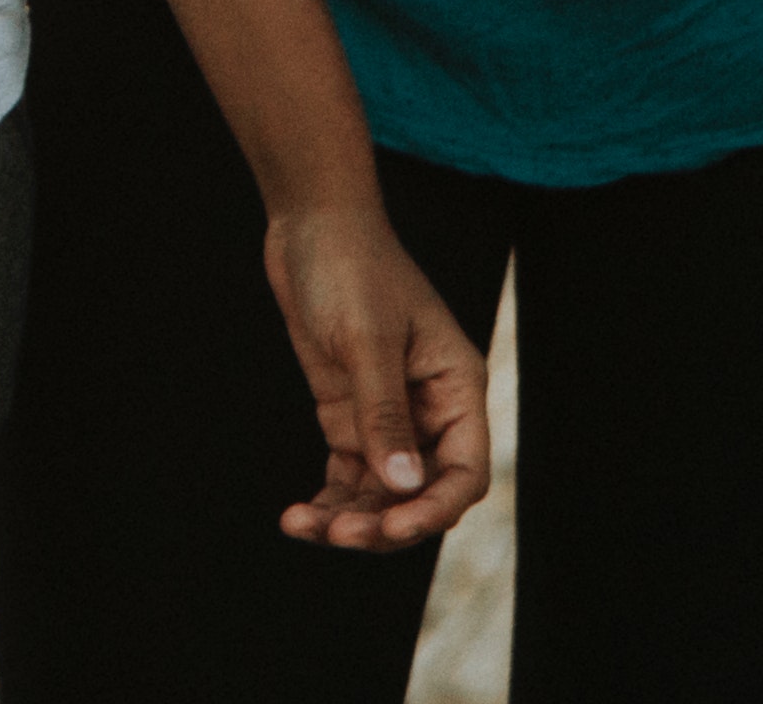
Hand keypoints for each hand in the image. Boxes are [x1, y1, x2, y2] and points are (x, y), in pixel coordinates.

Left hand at [258, 197, 489, 547]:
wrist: (310, 225)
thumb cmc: (351, 267)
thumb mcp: (366, 338)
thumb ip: (383, 412)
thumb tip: (402, 485)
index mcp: (457, 389)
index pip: (464, 471)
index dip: (433, 508)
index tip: (391, 526)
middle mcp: (430, 411)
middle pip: (421, 492)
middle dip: (385, 521)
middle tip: (339, 536)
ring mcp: (389, 416)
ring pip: (381, 491)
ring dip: (350, 518)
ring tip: (304, 527)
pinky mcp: (349, 414)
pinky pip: (348, 473)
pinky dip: (329, 499)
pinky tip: (298, 516)